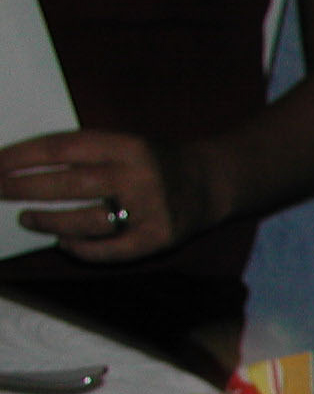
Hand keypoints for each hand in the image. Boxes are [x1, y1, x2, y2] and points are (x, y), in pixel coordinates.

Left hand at [0, 130, 212, 261]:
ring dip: (49, 221)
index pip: (62, 149)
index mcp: (127, 145)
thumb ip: (86, 154)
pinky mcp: (158, 238)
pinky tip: (65, 243)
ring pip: (87, 220)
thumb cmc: (156, 162)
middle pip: (70, 185)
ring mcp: (150, 210)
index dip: (23, 157)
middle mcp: (139, 176)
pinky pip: (111, 250)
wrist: (212, 183)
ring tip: (27, 219)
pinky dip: (83, 249)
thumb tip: (26, 168)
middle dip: (25, 188)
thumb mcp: (126, 143)